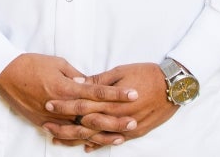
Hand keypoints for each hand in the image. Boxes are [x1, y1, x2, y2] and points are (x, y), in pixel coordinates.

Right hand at [0, 54, 138, 149]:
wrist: (6, 74)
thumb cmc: (32, 64)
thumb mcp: (57, 63)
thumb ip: (75, 75)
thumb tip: (89, 83)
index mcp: (66, 88)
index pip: (97, 93)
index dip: (117, 95)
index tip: (133, 94)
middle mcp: (61, 106)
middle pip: (93, 116)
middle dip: (115, 119)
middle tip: (134, 120)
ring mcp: (53, 118)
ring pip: (81, 131)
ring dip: (102, 135)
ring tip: (120, 137)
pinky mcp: (44, 124)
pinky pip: (65, 136)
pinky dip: (80, 141)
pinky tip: (93, 144)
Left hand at [43, 62, 175, 150]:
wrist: (173, 86)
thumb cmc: (146, 73)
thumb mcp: (120, 71)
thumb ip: (100, 81)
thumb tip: (80, 83)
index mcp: (111, 100)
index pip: (82, 104)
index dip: (64, 105)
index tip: (48, 105)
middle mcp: (116, 117)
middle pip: (85, 124)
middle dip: (65, 126)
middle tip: (46, 126)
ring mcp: (125, 128)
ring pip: (96, 137)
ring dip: (76, 138)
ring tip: (59, 139)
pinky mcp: (134, 133)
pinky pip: (112, 141)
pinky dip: (98, 144)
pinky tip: (86, 147)